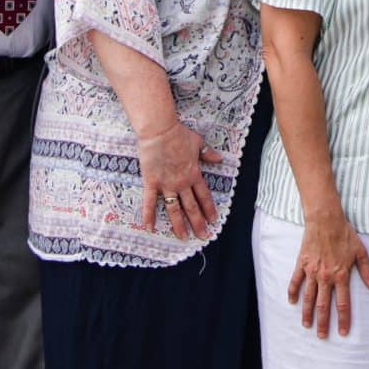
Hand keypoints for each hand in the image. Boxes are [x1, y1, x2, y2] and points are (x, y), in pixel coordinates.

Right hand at [135, 120, 219, 238]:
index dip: (209, 209)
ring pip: (174, 209)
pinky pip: (150, 202)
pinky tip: (150, 228)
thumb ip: (208, 154)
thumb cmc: (178, 134)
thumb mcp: (198, 142)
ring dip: (179, 225)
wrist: (160, 130)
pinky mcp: (151, 182)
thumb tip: (219, 158)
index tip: (213, 221)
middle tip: (203, 236)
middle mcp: (182, 183)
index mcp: (194, 174)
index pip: (204, 196)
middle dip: (198, 223)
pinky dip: (149, 216)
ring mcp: (166, 184)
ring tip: (183, 238)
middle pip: (191, 207)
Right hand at [287, 211, 368, 339]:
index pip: (342, 304)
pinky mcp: (302, 264)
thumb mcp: (360, 252)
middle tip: (322, 336)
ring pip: (308, 297)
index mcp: (340, 275)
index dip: (343, 320)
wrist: (325, 219)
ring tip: (306, 325)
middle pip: (323, 305)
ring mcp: (311, 271)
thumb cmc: (345, 234)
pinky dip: (293, 292)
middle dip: (323, 322)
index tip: (342, 333)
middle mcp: (325, 277)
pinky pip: (295, 281)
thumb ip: (368, 273)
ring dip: (307, 313)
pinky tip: (291, 302)